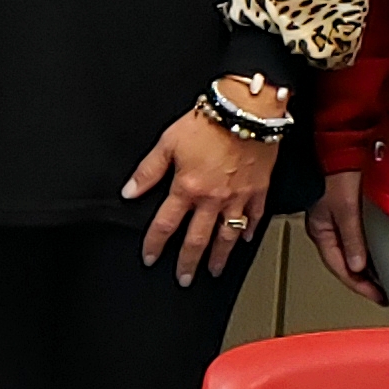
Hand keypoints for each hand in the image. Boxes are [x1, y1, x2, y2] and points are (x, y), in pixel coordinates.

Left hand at [125, 98, 276, 287]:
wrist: (248, 110)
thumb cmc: (210, 122)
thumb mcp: (168, 142)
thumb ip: (148, 171)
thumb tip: (130, 191)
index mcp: (187, 188)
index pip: (165, 225)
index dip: (154, 244)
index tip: (149, 258)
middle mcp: (212, 199)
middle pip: (197, 240)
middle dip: (188, 263)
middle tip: (184, 279)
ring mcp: (238, 197)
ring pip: (226, 236)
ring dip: (219, 257)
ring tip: (213, 270)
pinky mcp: (258, 190)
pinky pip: (254, 217)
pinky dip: (248, 230)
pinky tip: (244, 239)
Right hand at [306, 169, 385, 305]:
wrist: (344, 143)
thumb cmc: (338, 171)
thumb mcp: (345, 208)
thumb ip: (352, 239)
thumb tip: (359, 267)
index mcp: (320, 230)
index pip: (339, 267)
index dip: (359, 285)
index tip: (379, 297)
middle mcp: (328, 228)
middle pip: (346, 263)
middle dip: (364, 281)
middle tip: (385, 294)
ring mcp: (339, 220)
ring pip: (353, 252)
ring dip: (368, 267)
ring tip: (386, 280)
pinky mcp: (350, 211)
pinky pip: (360, 239)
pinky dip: (370, 252)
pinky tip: (382, 257)